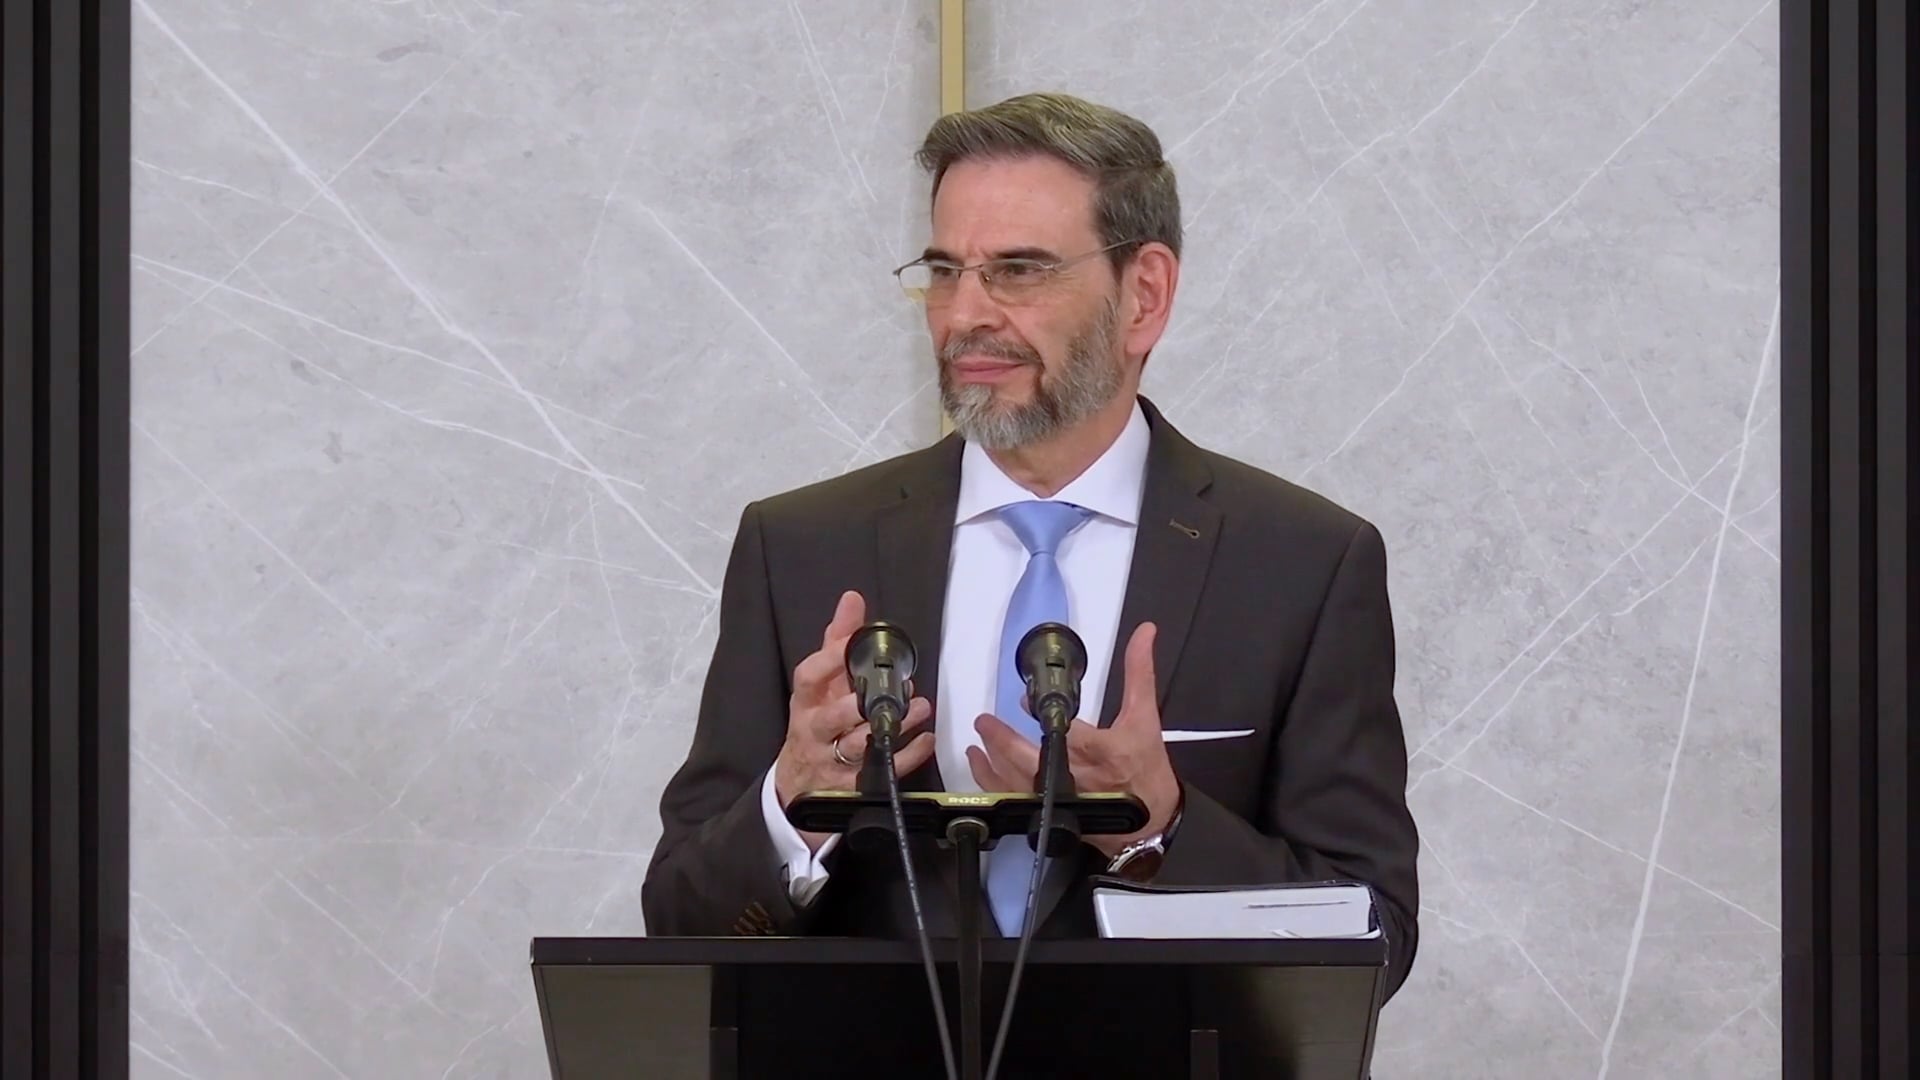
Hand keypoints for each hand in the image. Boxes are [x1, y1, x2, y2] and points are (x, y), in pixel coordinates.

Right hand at [773, 590, 934, 851]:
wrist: (798, 783)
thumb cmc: (815, 722)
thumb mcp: (820, 686)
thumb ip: (836, 642)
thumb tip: (853, 599)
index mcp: (806, 703)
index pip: (808, 679)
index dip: (827, 662)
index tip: (848, 644)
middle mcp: (814, 732)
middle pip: (832, 718)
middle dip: (861, 703)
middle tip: (897, 685)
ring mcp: (831, 761)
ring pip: (859, 745)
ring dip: (892, 726)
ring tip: (920, 708)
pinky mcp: (850, 785)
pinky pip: (881, 771)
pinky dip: (907, 756)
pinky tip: (926, 739)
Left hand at [967, 622, 1181, 858]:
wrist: (1152, 822)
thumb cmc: (1147, 769)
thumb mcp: (1146, 717)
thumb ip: (1140, 672)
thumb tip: (1144, 632)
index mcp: (1104, 752)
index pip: (1067, 730)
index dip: (1040, 714)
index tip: (1022, 700)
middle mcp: (1080, 778)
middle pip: (1033, 761)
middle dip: (1004, 741)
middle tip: (984, 722)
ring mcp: (1063, 800)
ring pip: (1019, 782)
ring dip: (993, 761)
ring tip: (979, 739)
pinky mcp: (1053, 814)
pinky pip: (1016, 800)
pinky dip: (995, 784)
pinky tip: (982, 767)